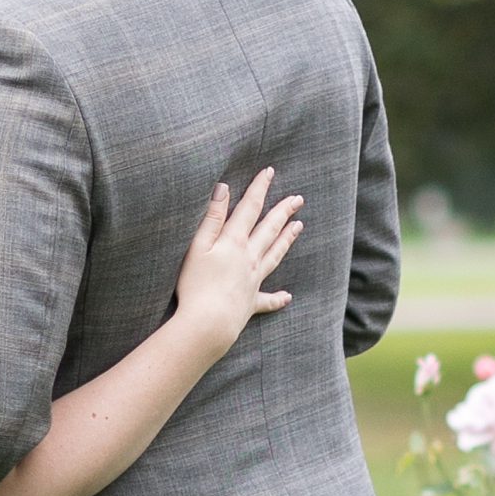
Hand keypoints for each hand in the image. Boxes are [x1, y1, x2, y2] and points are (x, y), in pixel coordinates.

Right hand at [172, 168, 303, 362]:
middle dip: (283, 211)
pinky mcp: (250, 303)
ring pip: (275, 255)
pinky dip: (278, 297)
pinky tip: (287, 296)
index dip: (260, 188)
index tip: (269, 172)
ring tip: (299, 227)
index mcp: (234, 242)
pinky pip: (267, 299)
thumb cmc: (195, 286)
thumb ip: (211, 218)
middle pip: (269, 229)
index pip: (250, 207)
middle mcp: (249, 258)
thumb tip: (223, 188)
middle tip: (298, 198)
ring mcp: (253, 280)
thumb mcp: (198, 247)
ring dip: (287, 240)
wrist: (208, 323)